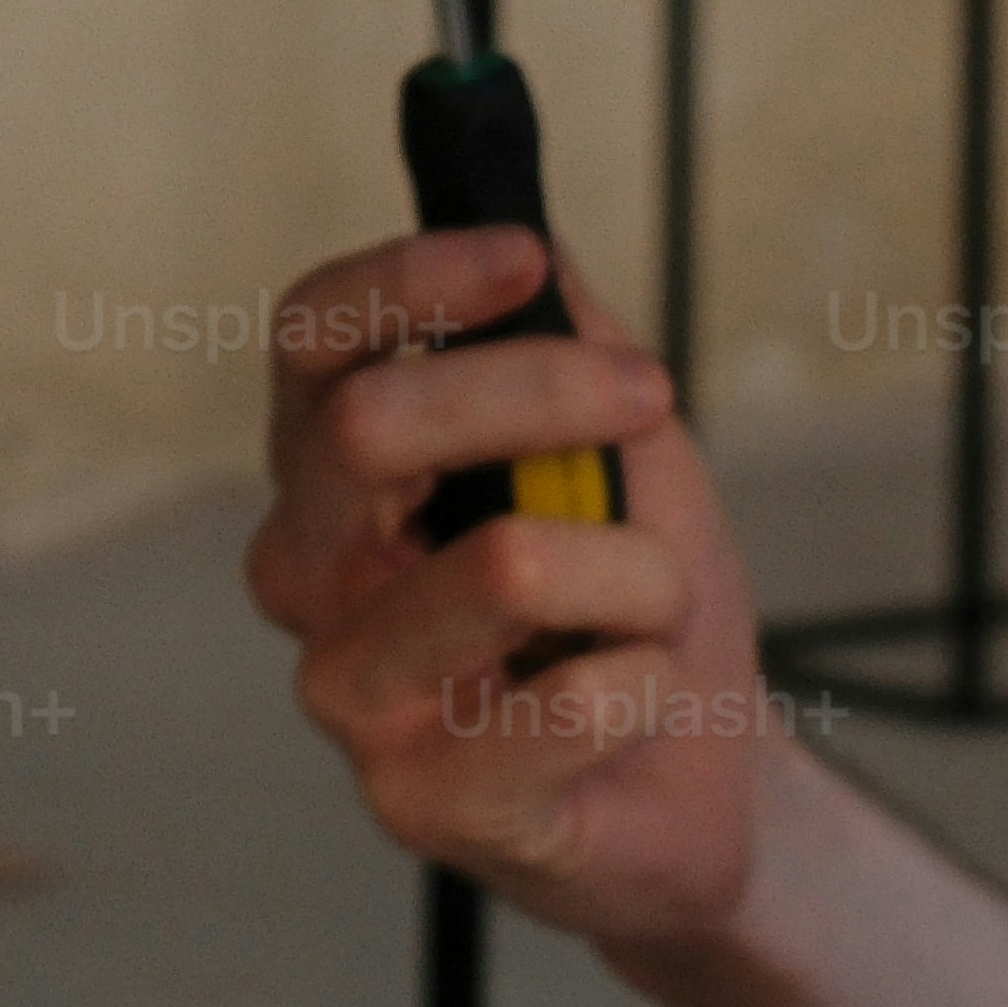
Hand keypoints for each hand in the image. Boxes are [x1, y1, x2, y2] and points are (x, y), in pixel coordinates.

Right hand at [239, 224, 786, 961]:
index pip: (308, 338)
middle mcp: (306, 574)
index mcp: (332, 472)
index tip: (522, 259)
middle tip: (649, 399)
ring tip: (647, 613)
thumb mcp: (616, 441)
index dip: (409, 279)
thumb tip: (518, 204)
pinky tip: (635, 707)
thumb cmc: (636, 603)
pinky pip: (577, 697)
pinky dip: (655, 681)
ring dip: (638, 573)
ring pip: (507, 565)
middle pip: (372, 425)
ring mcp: (347, 694)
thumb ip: (561, 328)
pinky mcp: (419, 802)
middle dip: (545, 394)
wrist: (701, 777)